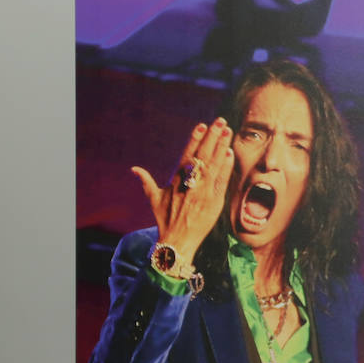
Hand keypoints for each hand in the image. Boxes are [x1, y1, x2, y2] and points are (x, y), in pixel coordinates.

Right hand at [130, 118, 235, 258]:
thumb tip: (133, 169)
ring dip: (222, 146)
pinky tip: (230, 153)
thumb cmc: (164, 220)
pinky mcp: (214, 202)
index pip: (186, 155)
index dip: (194, 139)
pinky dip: (226, 166)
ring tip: (228, 131)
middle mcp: (189, 184)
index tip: (201, 125)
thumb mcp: (153, 199)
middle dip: (212, 136)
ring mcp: (203, 192)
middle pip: (203, 155)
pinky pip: (221, 180)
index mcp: (175, 181)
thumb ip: (145, 181)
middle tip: (220, 121)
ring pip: (214, 164)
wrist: (176, 242)